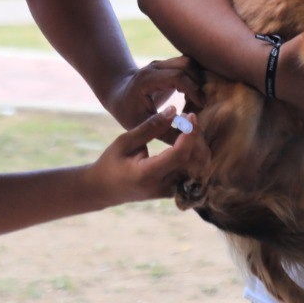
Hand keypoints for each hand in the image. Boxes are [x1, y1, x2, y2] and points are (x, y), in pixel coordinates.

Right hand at [89, 107, 209, 203]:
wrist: (104, 190)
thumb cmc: (110, 163)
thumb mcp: (125, 141)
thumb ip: (150, 127)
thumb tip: (174, 110)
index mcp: (147, 174)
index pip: (180, 155)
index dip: (190, 134)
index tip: (190, 115)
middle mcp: (162, 187)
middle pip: (195, 162)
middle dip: (197, 138)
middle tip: (189, 119)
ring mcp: (170, 192)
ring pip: (199, 169)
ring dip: (198, 146)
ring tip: (187, 128)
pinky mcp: (174, 191)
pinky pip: (194, 172)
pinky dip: (195, 155)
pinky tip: (186, 141)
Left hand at [105, 56, 204, 133]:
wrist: (118, 94)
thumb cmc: (128, 112)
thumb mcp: (143, 125)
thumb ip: (165, 132)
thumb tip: (190, 136)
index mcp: (147, 78)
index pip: (177, 77)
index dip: (193, 90)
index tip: (201, 106)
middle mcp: (156, 66)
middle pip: (186, 65)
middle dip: (199, 83)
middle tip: (201, 104)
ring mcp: (162, 63)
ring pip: (189, 63)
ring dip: (198, 80)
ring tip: (196, 101)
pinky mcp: (168, 65)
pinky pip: (188, 67)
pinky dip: (194, 79)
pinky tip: (191, 97)